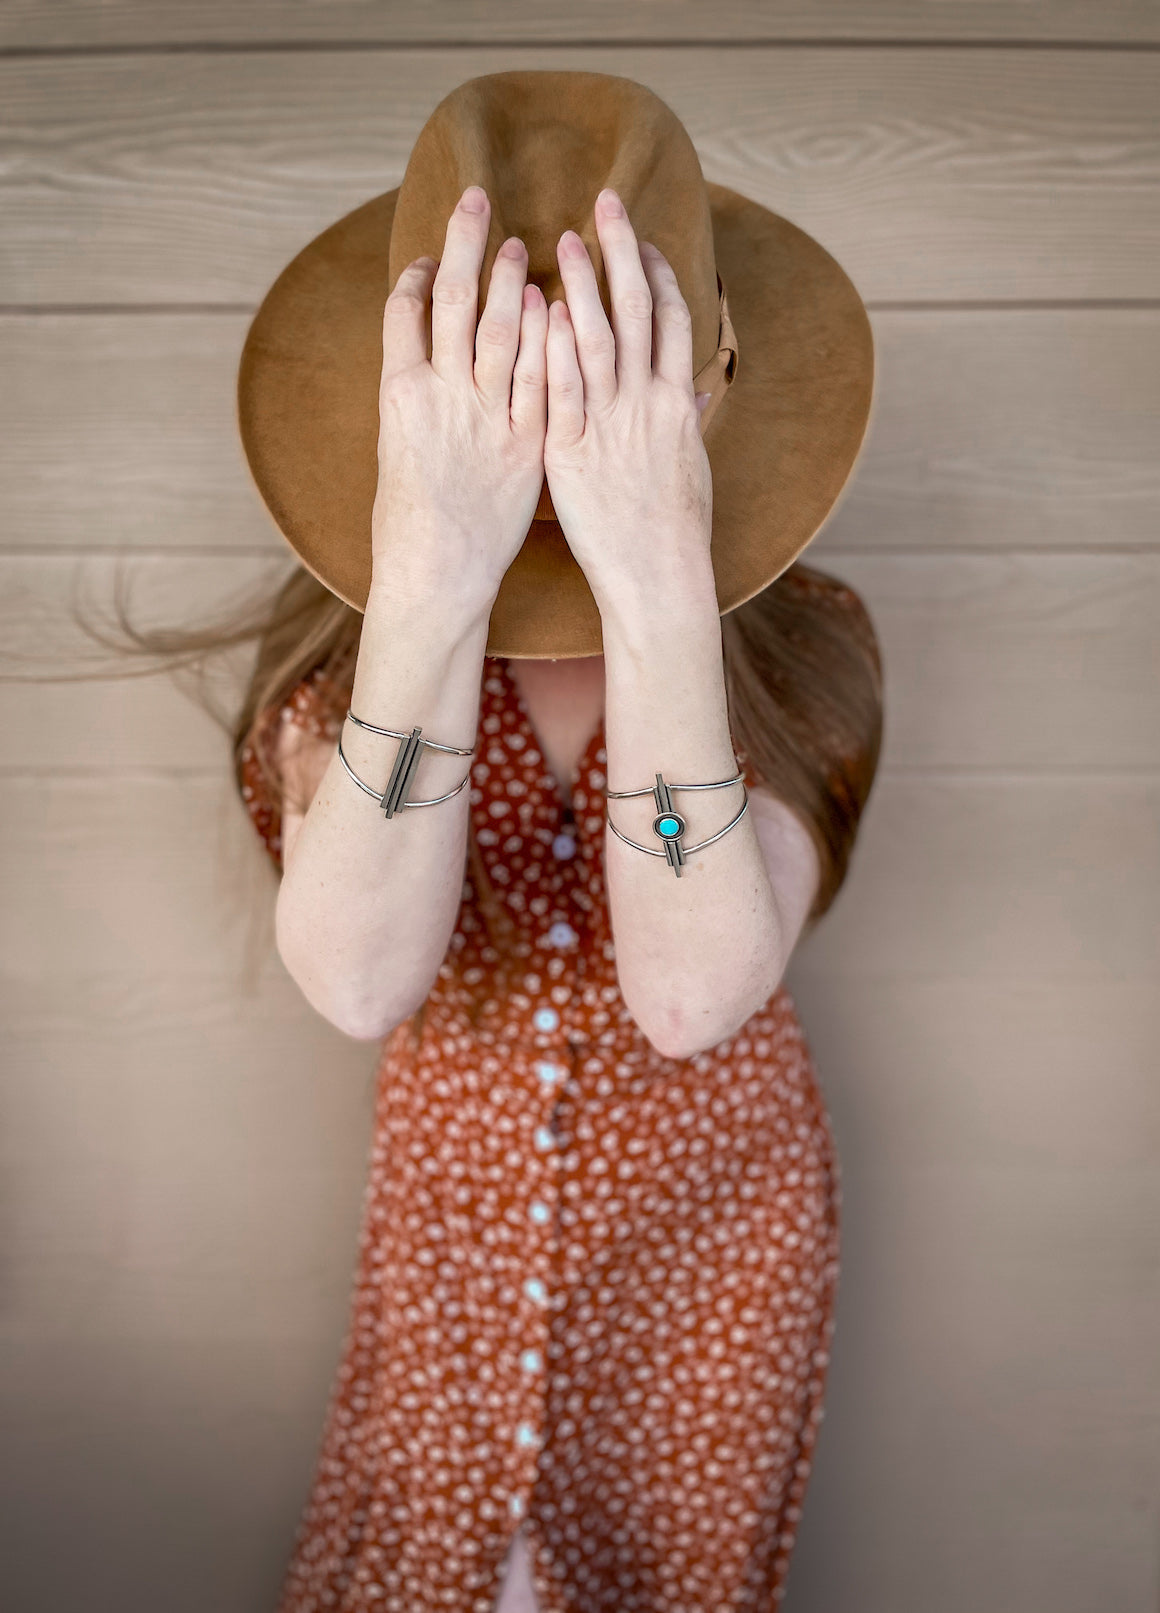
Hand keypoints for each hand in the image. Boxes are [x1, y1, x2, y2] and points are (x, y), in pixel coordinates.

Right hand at [370, 185, 548, 617]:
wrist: (435, 576)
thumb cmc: (409, 526)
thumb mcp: (398, 455)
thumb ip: (415, 409)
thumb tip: (422, 376)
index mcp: (397, 395)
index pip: (405, 310)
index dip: (423, 274)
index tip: (436, 255)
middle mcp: (438, 396)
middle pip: (453, 302)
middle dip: (466, 245)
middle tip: (478, 200)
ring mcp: (483, 417)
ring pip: (499, 328)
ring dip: (510, 280)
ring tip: (521, 246)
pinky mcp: (522, 442)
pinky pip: (539, 375)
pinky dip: (546, 335)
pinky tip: (552, 307)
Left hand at [544, 187, 715, 618]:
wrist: (658, 577)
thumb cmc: (675, 532)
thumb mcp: (691, 471)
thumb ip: (688, 426)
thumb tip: (698, 397)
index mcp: (679, 406)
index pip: (672, 322)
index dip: (659, 276)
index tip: (644, 243)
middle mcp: (649, 404)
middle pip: (638, 311)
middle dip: (622, 253)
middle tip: (605, 202)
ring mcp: (610, 425)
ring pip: (598, 338)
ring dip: (582, 283)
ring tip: (561, 239)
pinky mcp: (572, 450)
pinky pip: (561, 388)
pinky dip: (553, 343)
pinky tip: (540, 308)